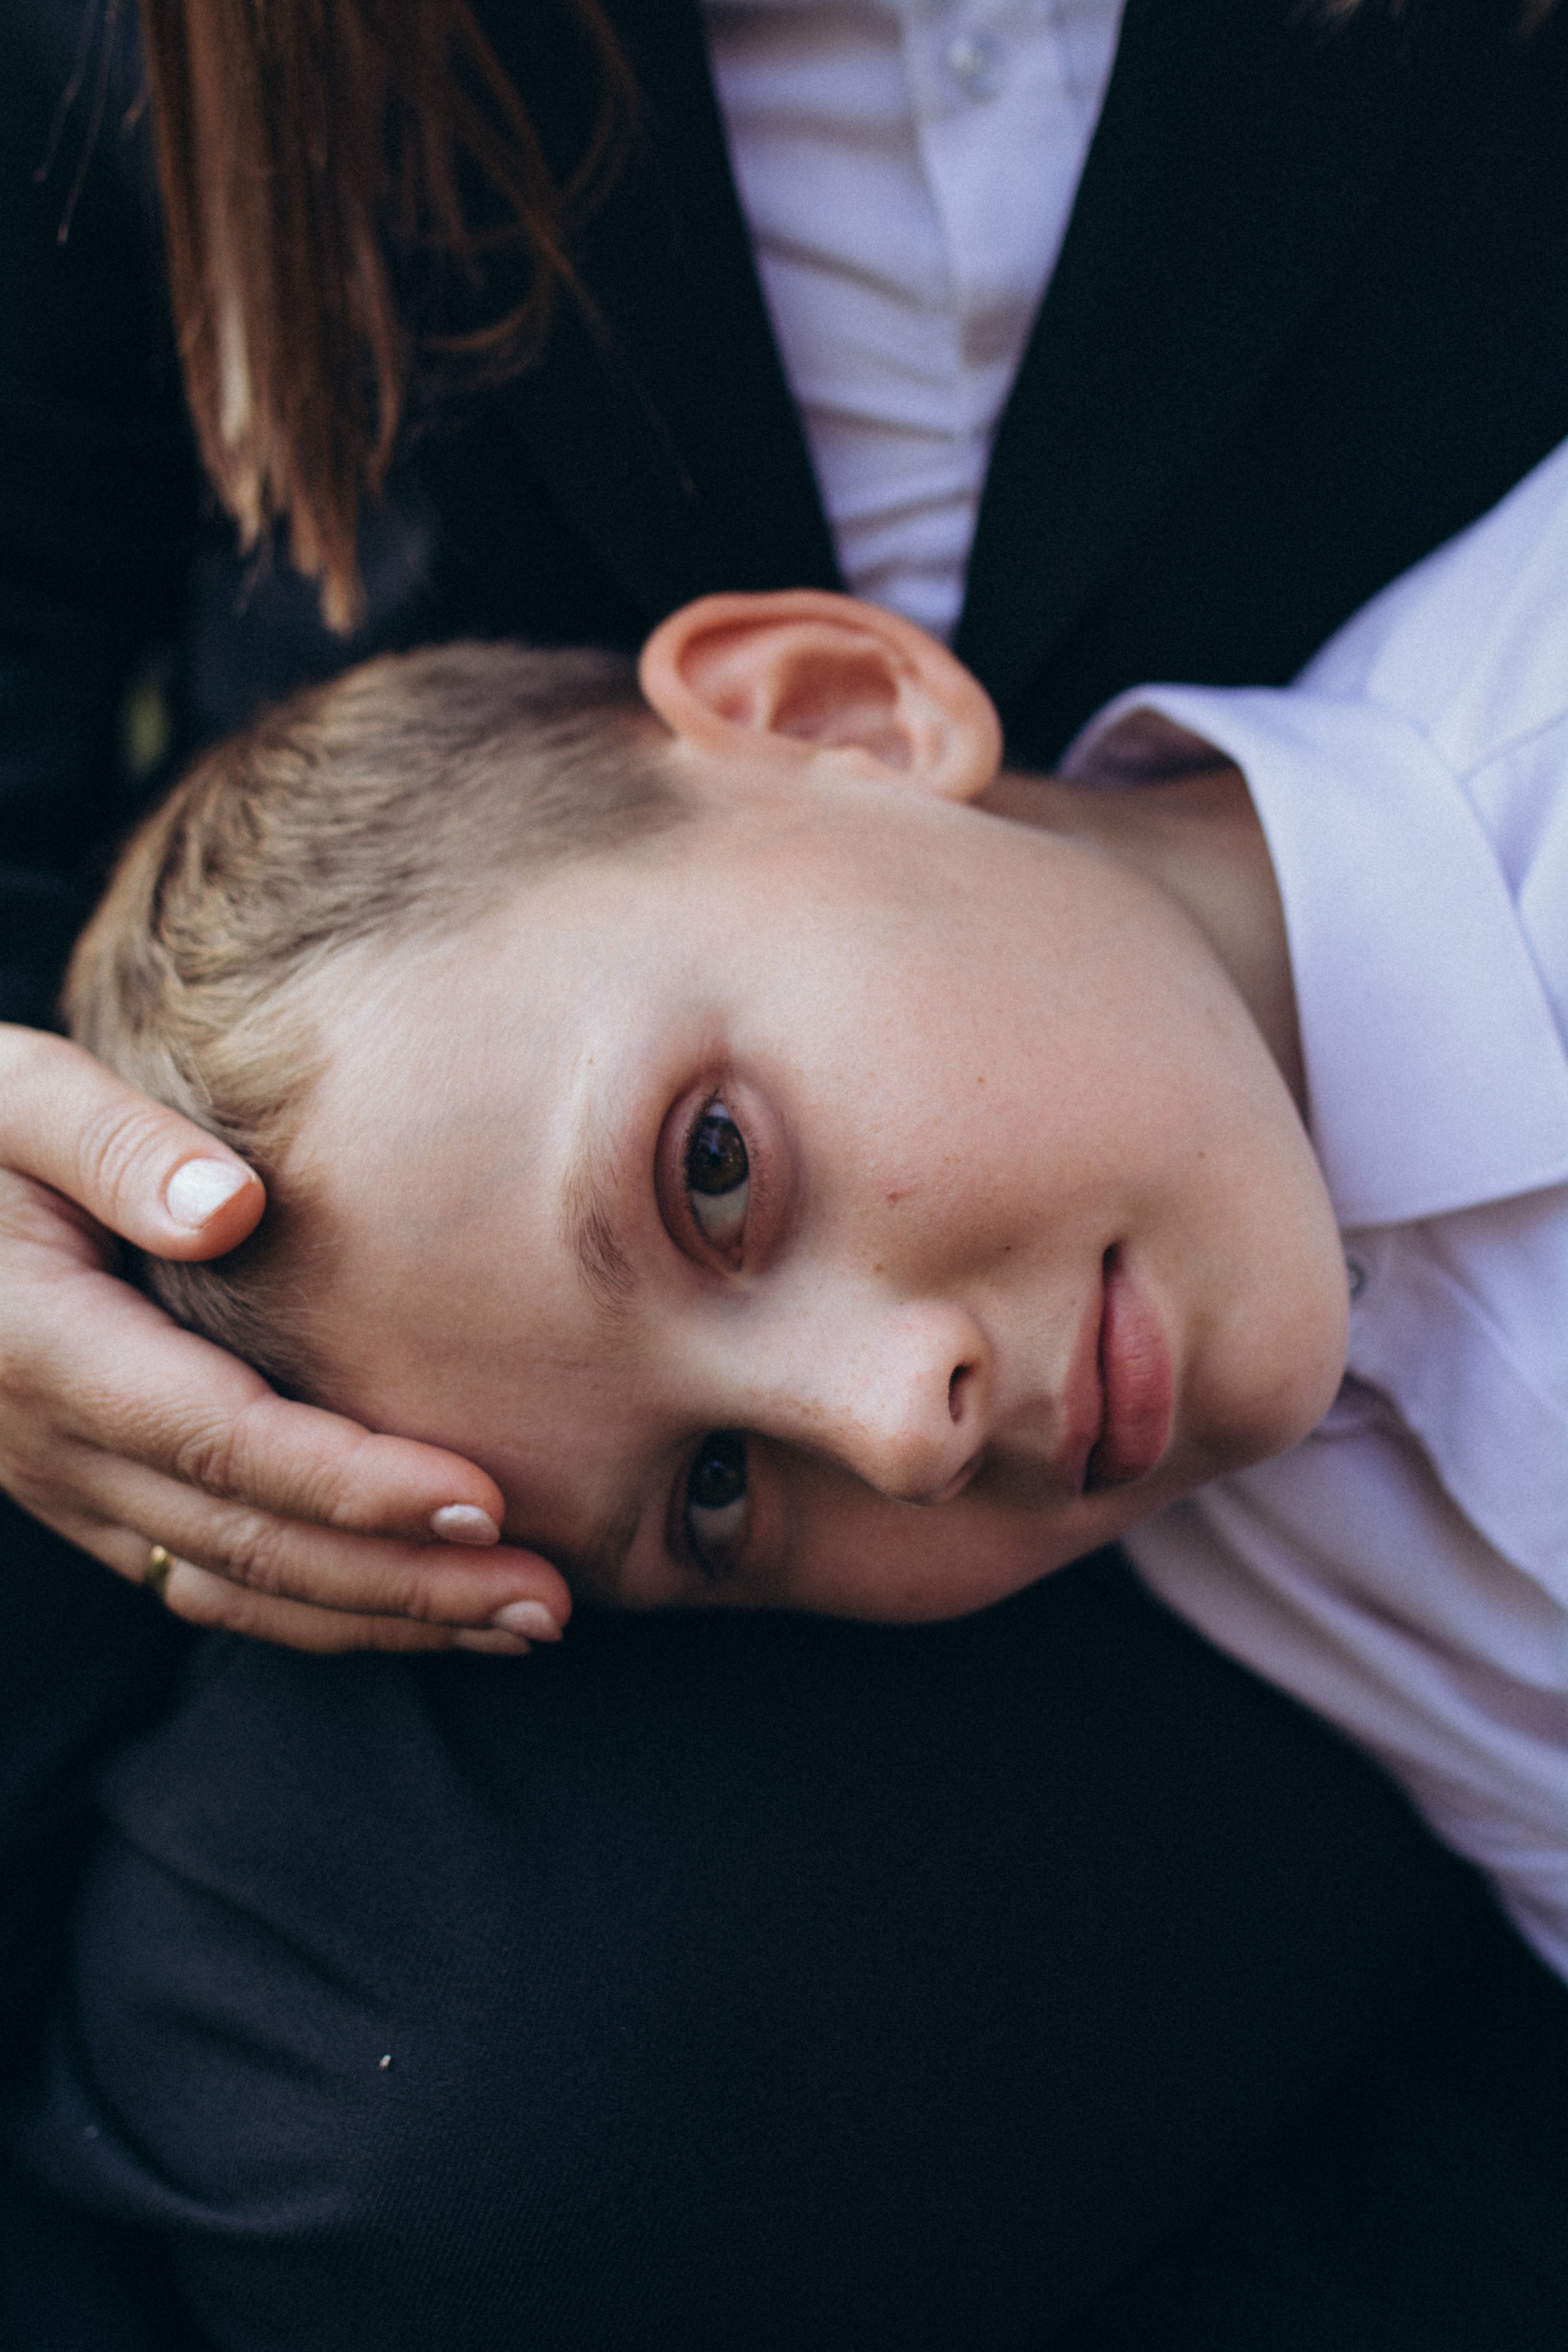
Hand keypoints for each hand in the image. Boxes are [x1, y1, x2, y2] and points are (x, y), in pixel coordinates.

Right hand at [0, 1028, 570, 1651]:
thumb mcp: (13, 1099)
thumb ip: (117, 1148)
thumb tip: (231, 1210)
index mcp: (45, 1348)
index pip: (224, 1440)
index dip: (355, 1482)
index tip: (482, 1499)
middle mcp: (54, 1443)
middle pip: (249, 1541)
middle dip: (405, 1582)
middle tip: (545, 1602)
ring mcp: (69, 1485)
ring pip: (237, 1585)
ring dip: (380, 1615)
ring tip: (518, 1622)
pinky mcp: (93, 1495)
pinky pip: (211, 1579)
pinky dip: (321, 1606)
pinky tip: (419, 1607)